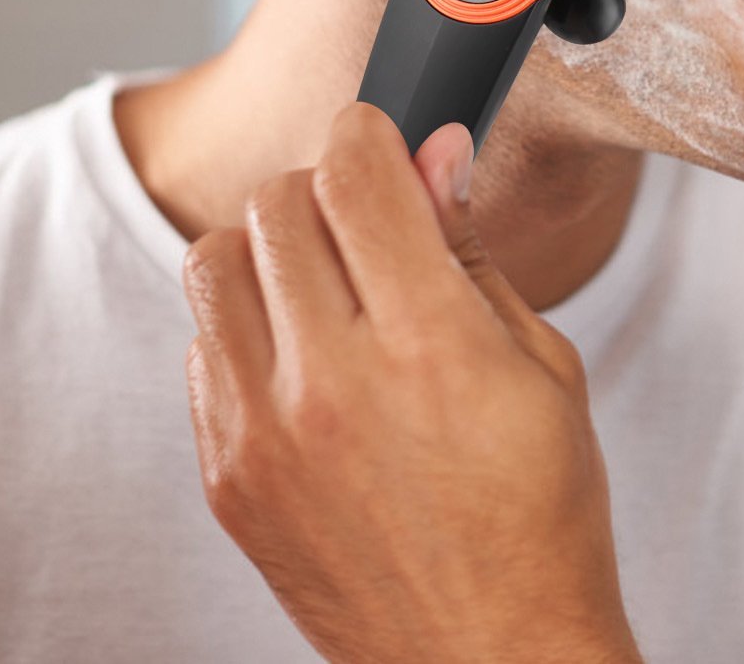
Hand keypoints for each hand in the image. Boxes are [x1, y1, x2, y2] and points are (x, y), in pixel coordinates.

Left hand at [180, 102, 642, 663]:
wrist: (491, 659)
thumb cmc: (541, 515)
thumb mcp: (543, 365)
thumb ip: (470, 251)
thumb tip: (436, 157)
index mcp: (428, 344)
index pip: (354, 172)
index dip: (372, 133)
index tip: (385, 139)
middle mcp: (331, 382)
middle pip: (276, 201)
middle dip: (326, 185)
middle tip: (368, 220)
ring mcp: (263, 435)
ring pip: (212, 262)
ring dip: (270, 248)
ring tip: (325, 285)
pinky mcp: (226, 478)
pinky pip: (200, 349)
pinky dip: (245, 328)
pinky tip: (303, 360)